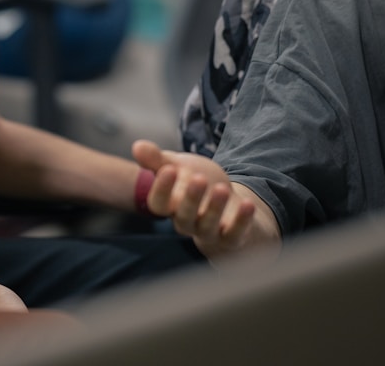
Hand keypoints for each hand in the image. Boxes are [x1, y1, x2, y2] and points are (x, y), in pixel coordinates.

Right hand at [132, 140, 268, 259]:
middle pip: (183, 217)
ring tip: (221, 188)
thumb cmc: (195, 183)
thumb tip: (137, 146)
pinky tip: (247, 204)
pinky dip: (241, 221)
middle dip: (190, 199)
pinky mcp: (231, 238)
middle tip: (198, 179)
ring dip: (214, 209)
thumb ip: (157, 159)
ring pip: (207, 227)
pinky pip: (234, 235)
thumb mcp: (177, 167)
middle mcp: (186, 222)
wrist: (225, 202)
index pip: (158, 204)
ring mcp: (208, 232)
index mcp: (170, 205)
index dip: (162, 189)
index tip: (168, 169)